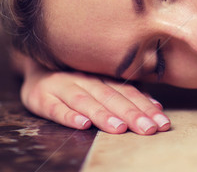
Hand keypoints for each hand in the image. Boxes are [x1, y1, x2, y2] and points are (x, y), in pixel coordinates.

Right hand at [21, 65, 169, 134]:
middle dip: (131, 114)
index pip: (128, 91)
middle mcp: (85, 78)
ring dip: (103, 114)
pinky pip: (55, 107)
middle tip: (148, 129)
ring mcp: (62, 86)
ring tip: (119, 128)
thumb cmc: (76, 80)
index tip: (162, 122)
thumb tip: (156, 106)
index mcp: (102, 76)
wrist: (35, 67)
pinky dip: (68, 115)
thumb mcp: (101, 82)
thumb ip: (126, 93)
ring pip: (85, 100)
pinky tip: (82, 124)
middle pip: (111, 96)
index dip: (146, 107)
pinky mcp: (40, 97)